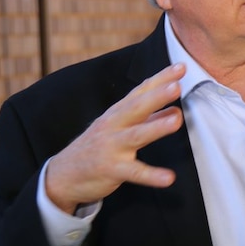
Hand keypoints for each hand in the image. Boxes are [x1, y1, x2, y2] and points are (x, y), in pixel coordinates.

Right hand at [45, 63, 185, 213]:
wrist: (63, 174)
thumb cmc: (97, 146)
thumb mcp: (119, 127)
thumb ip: (147, 118)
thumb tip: (176, 110)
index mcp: (118, 113)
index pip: (141, 91)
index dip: (160, 79)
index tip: (181, 67)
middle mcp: (114, 125)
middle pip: (136, 107)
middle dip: (157, 95)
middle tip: (176, 86)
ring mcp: (111, 147)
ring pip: (136, 135)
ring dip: (157, 127)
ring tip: (177, 119)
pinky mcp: (111, 170)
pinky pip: (134, 172)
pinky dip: (151, 175)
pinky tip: (169, 178)